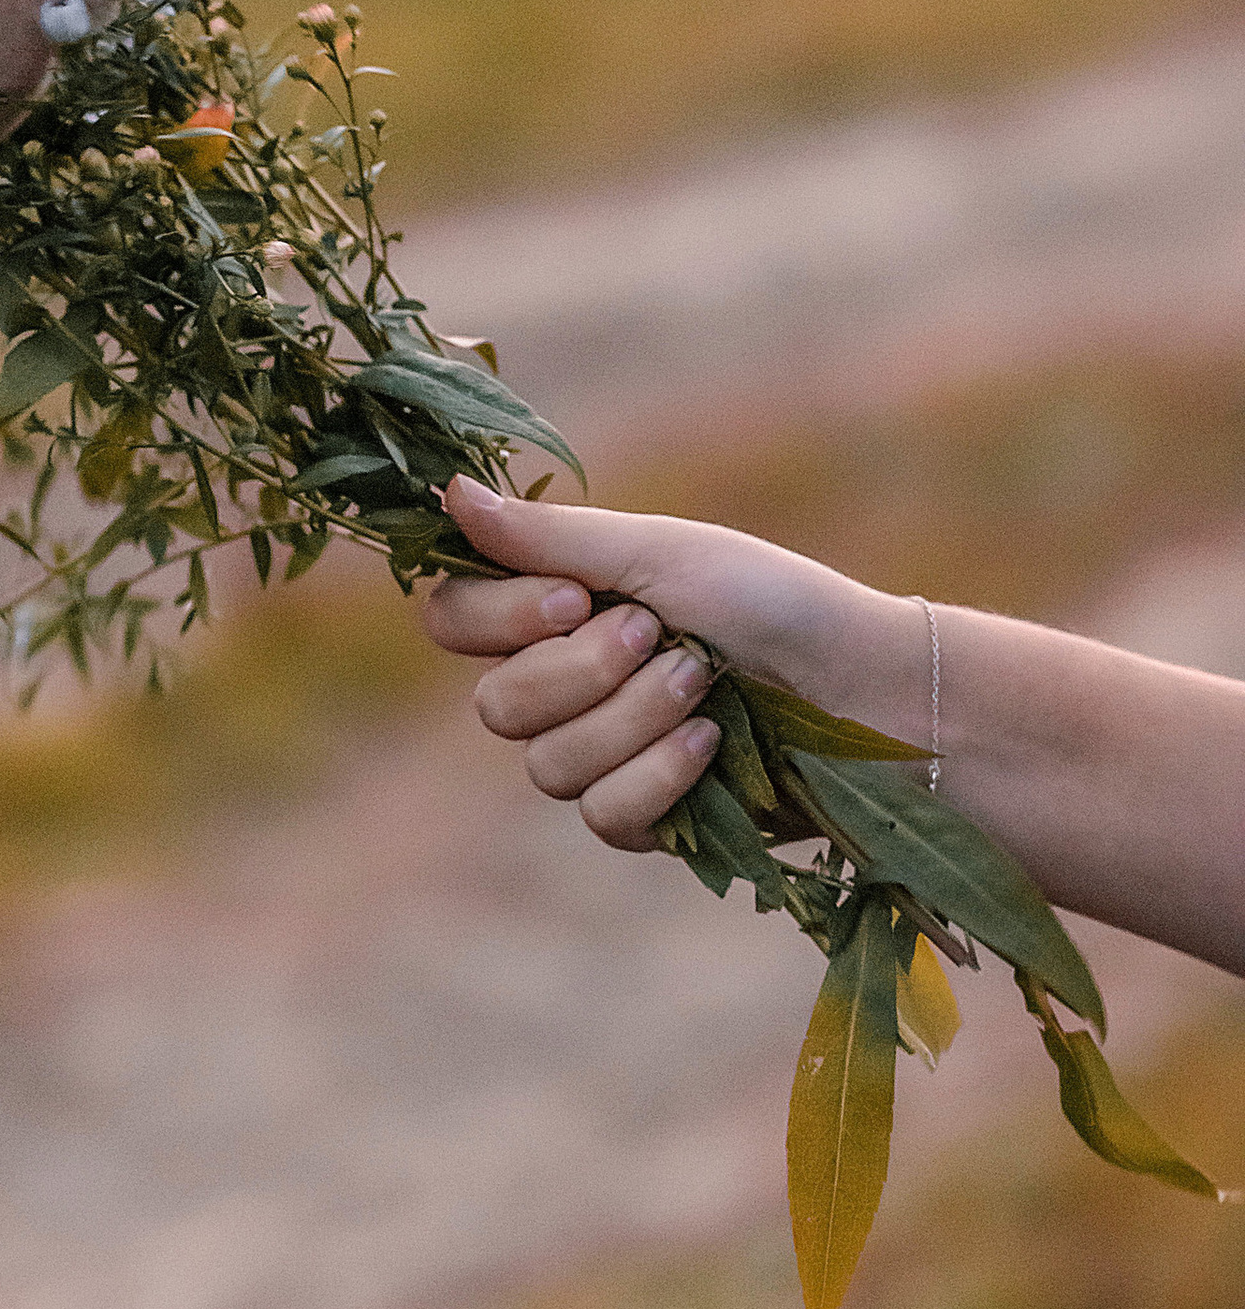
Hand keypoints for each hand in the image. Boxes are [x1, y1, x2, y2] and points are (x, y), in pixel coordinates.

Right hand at [424, 475, 903, 848]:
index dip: (498, 620)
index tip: (572, 598)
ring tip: (702, 683)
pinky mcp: (644, 819)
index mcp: (555, 613)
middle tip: (658, 635)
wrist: (863, 686)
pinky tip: (710, 747)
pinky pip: (603, 813)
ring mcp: (600, 757)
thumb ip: (546, 536)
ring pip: (548, 766)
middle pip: (497, 706)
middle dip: (583, 671)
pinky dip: (659, 774)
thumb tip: (445, 489)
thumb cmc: (767, 599)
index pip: (455, 622)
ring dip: (633, 718)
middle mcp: (563, 688)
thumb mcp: (657, 552)